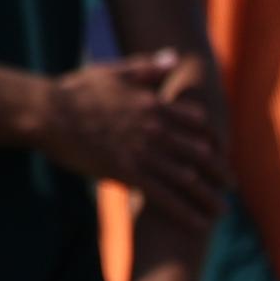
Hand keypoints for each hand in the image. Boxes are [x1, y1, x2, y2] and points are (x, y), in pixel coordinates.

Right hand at [37, 53, 227, 230]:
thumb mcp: (114, 72)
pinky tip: (199, 224)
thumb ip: (146, 68)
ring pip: (186, 178)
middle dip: (219, 172)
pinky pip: (163, 197)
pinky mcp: (126, 172)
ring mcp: (142, 151)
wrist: (47, 111)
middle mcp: (155, 128)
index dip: (214, 141)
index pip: (197, 125)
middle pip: (199, 154)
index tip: (223, 153)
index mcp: (154, 104)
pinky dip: (184, 211)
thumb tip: (171, 57)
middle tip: (232, 187)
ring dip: (207, 197)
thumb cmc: (74, 91)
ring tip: (222, 211)